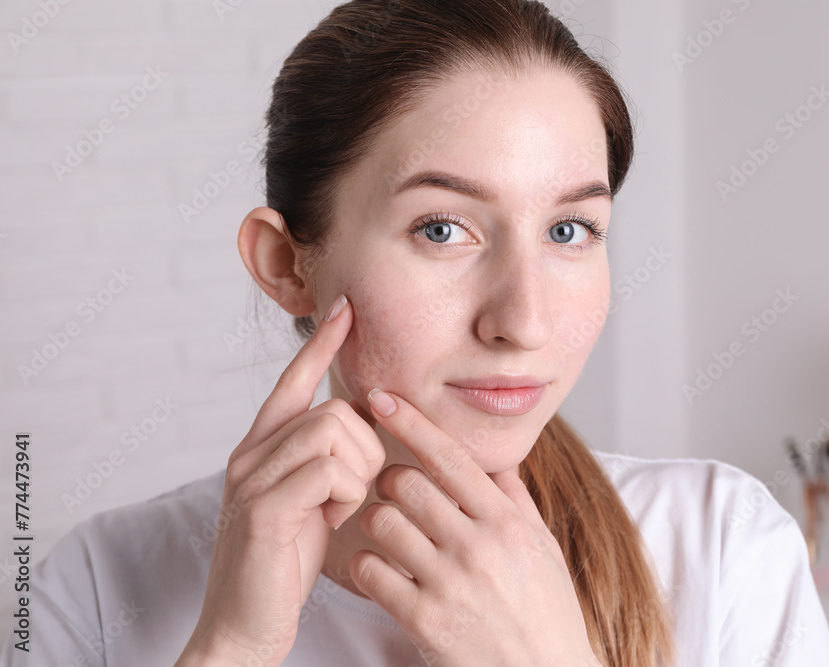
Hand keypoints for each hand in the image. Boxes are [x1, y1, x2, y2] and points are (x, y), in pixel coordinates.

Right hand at [176, 296, 385, 665]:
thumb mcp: (310, 500)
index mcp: (262, 448)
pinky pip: (328, 470)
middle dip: (364, 449)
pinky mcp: (262, 509)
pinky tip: (330, 520)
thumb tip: (364, 421)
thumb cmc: (284, 563)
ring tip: (339, 507)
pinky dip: (344, 494)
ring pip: (333, 432)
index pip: (292, 381)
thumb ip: (325, 460)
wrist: (244, 625)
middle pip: (334, 410)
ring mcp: (252, 479)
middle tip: (351, 491)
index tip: (345, 310)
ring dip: (356, 473)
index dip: (320, 345)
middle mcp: (250, 454)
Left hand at [350, 389, 599, 666]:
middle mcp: (479, 545)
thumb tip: (493, 458)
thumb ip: (513, 499)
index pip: (449, 456)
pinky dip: (366, 566)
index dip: (411, 422)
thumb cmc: (546, 613)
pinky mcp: (424, 622)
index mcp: (507, 521)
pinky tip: (380, 571)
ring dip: (374, 522)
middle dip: (388, 481)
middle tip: (391, 491)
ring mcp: (450, 584)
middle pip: (406, 483)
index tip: (383, 399)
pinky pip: (371, 572)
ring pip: (382, 522)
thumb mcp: (543, 548)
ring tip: (387, 533)